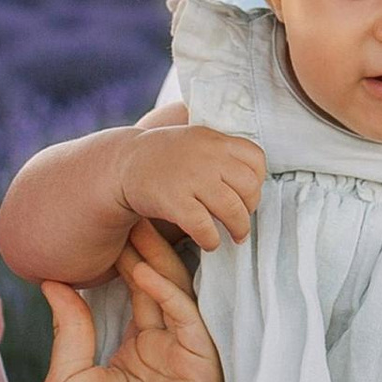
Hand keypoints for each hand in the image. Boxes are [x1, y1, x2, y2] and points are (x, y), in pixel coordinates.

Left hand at [41, 222, 221, 381]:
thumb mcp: (68, 371)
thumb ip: (70, 324)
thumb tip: (53, 280)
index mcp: (142, 347)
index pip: (141, 291)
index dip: (128, 258)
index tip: (110, 224)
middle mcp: (170, 347)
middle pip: (165, 285)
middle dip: (149, 248)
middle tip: (130, 211)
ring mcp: (190, 357)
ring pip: (181, 295)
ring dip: (159, 261)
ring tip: (136, 228)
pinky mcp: (203, 370)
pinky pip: (190, 321)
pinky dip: (168, 294)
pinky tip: (144, 273)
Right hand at [116, 123, 265, 251]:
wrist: (124, 163)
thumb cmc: (166, 157)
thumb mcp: (197, 140)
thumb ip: (223, 152)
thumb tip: (256, 179)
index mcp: (215, 139)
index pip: (256, 159)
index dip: (258, 181)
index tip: (247, 195)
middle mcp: (207, 156)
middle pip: (249, 187)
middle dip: (250, 208)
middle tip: (242, 220)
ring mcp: (190, 178)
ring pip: (233, 210)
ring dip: (239, 229)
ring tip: (235, 237)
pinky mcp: (174, 201)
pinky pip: (205, 227)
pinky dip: (211, 239)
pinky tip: (208, 242)